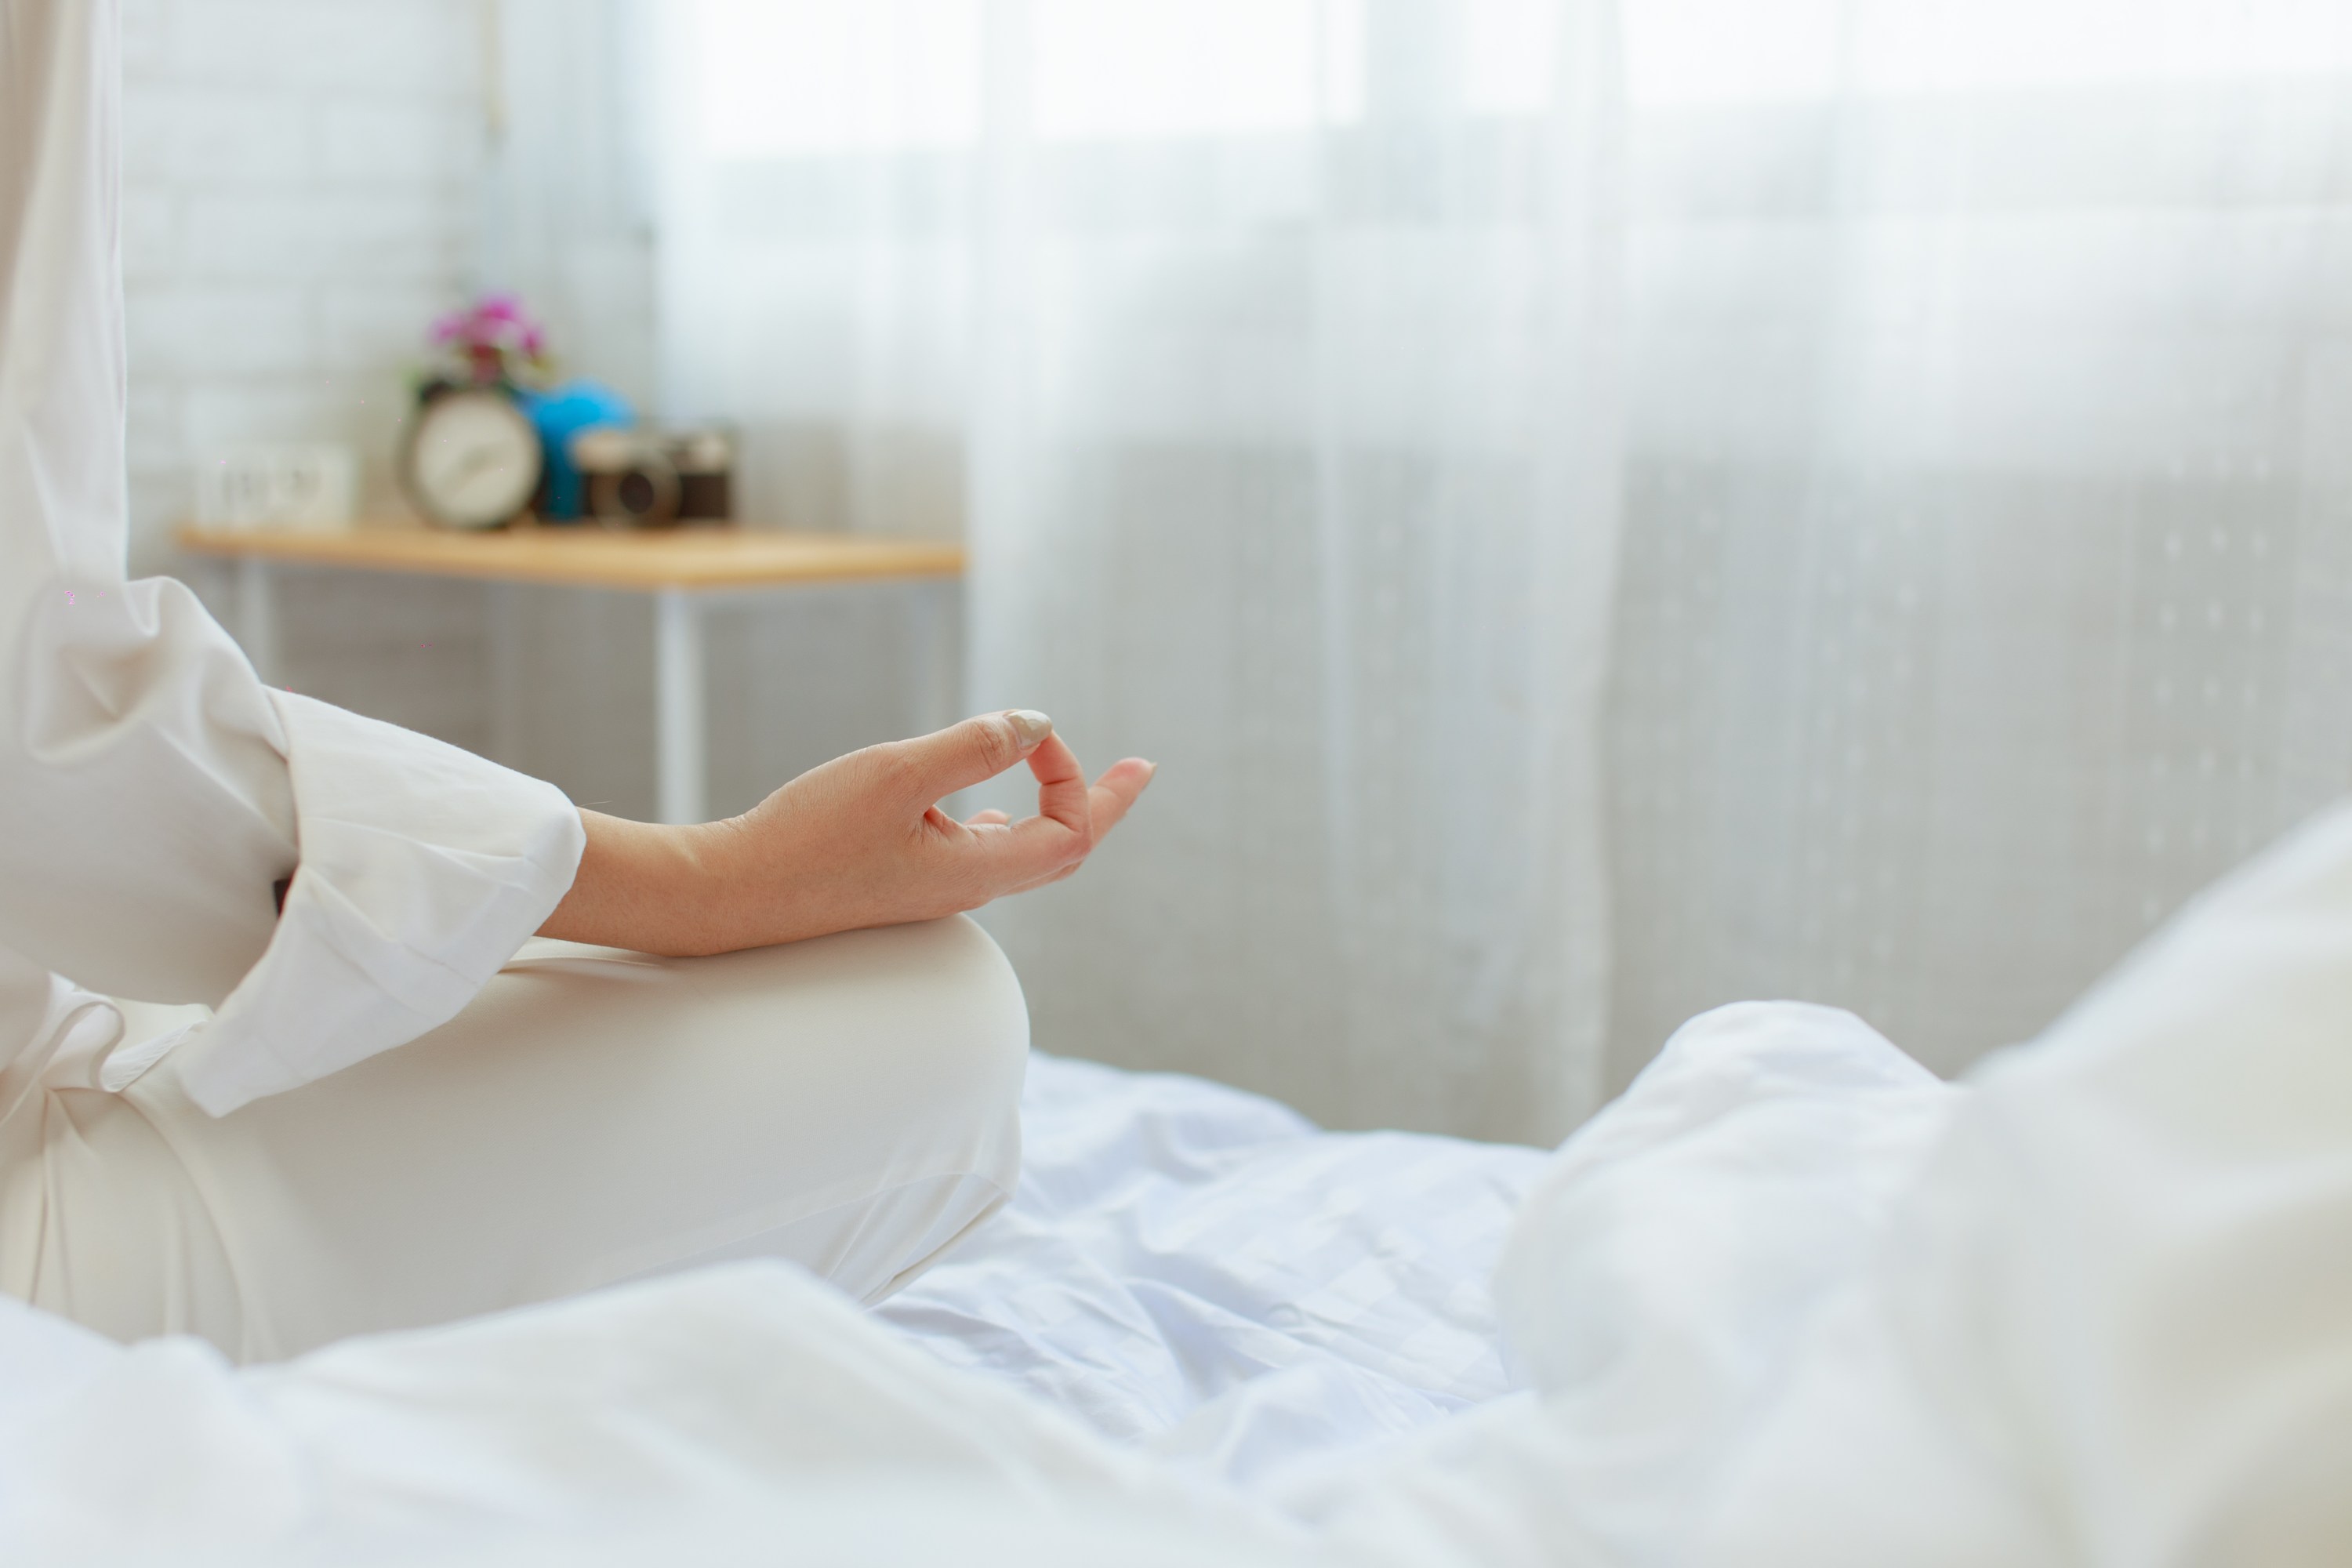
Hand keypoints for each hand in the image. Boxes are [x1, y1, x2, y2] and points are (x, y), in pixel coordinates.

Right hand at [537, 711, 1154, 955]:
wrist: (729, 896)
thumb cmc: (807, 837)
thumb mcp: (898, 774)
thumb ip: (974, 746)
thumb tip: (1037, 723)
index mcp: (979, 872)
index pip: (1074, 832)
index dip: (1077, 776)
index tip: (1033, 730)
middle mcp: (967, 890)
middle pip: (1064, 850)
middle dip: (1103, 804)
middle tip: (1141, 769)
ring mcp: (932, 888)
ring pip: (1018, 852)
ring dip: (1051, 809)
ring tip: (1069, 774)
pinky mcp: (898, 881)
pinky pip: (973, 852)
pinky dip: (996, 818)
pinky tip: (984, 805)